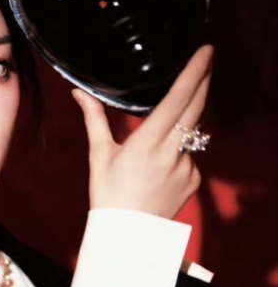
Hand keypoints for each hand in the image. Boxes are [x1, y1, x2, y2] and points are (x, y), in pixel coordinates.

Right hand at [72, 45, 213, 220]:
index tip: (206, 51)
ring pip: (189, 134)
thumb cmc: (108, 195)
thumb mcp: (99, 155)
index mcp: (147, 143)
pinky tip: (159, 174)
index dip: (194, 72)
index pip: (178, 99)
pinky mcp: (193, 180)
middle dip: (204, 80)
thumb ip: (94, 119)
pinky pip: (189, 157)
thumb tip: (78, 93)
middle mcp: (171, 153)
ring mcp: (186, 168)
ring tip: (154, 151)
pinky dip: (177, 156)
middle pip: (196, 107)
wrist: (127, 235)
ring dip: (180, 128)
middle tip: (207, 59)